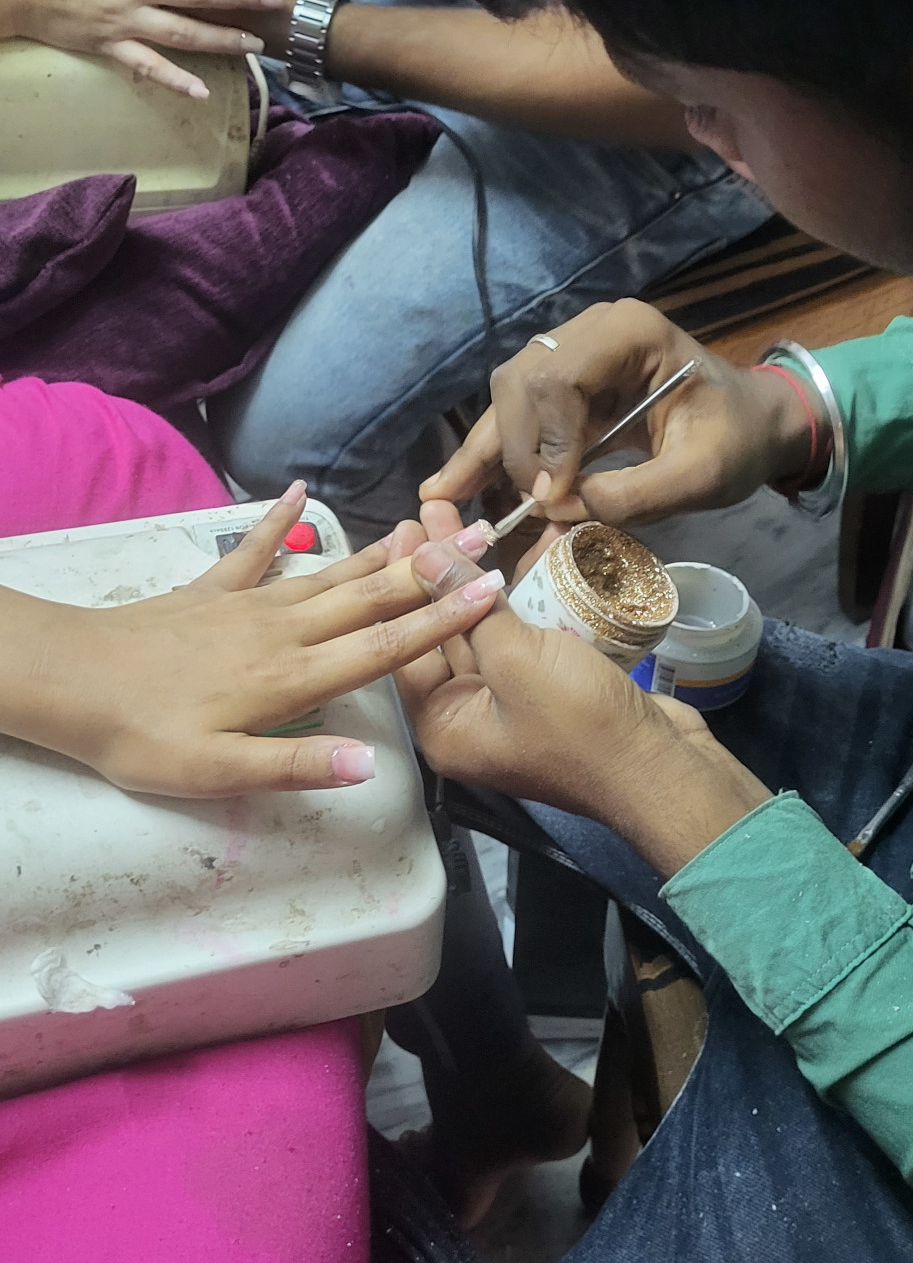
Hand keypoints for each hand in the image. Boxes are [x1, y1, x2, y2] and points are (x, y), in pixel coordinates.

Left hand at [13, 489, 501, 798]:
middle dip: (431, 571)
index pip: (384, 648)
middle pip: (370, 598)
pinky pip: (255, 549)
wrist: (71, 681)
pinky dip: (279, 519)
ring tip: (426, 523)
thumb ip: (298, 767)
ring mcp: (247, 604)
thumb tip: (373, 765)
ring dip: (380, 550)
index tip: (491, 591)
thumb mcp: (219, 772)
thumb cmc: (143, 737)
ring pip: (329, 573)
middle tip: (486, 537)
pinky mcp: (211, 590)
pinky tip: (299, 490)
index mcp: (293, 678)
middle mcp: (282, 631)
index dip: (441, 621)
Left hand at [397, 540, 770, 874]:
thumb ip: (465, 604)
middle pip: (444, 631)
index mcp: (443, 725)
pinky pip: (527, 635)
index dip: (405, 580)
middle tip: (436, 510)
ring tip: (477, 518)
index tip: (408, 524)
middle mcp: (468, 717)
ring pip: (488, 628)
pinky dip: (529, 595)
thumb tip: (422, 555)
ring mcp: (511, 703)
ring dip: (487, 577)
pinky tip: (532, 548)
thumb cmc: (579, 722)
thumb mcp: (515, 660)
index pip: (407, 642)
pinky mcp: (550, 689)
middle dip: (443, 570)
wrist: (663, 766)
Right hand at [422, 300, 820, 528]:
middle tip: (511, 509)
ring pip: (509, 397)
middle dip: (510, 449)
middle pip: (521, 383)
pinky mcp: (567, 383)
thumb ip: (634, 494)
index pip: (558, 378)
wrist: (756, 425)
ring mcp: (575, 351)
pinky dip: (492, 452)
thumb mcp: (702, 476)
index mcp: (630, 332)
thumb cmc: (739, 440)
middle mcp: (591, 331)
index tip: (552, 499)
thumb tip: (556, 510)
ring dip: (484, 450)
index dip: (545, 442)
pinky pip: (520, 414)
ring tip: (445, 497)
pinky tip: (455, 485)